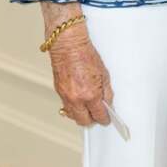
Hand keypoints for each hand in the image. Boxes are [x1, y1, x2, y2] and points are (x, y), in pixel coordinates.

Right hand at [42, 3, 112, 126]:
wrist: (68, 45)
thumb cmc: (85, 54)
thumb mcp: (104, 73)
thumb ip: (106, 92)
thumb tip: (107, 103)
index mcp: (90, 94)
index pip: (99, 115)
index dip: (105, 119)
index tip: (107, 118)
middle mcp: (77, 98)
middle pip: (84, 121)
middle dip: (92, 120)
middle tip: (98, 115)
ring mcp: (66, 96)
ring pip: (73, 116)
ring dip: (81, 115)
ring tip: (88, 109)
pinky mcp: (59, 92)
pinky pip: (66, 106)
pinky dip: (73, 107)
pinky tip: (78, 101)